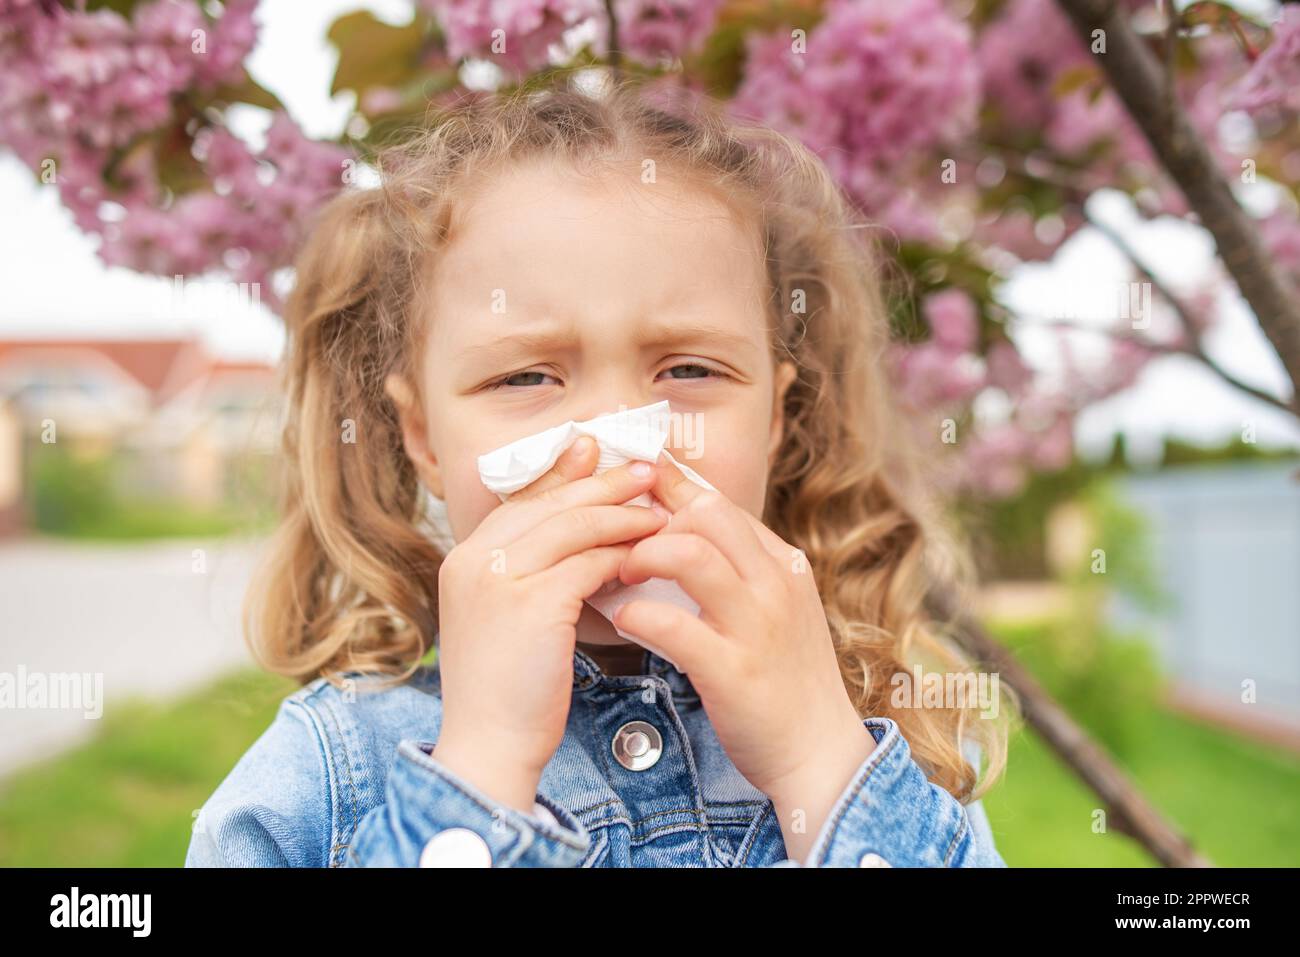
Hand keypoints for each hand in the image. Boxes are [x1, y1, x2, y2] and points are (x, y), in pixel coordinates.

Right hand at [432, 436, 667, 813]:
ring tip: (657, 511)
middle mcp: (474, 560)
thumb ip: (529, 572)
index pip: (521, 501)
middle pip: (549, 504)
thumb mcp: (506, 616)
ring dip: (622, 516)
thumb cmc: (505, 688)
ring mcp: (499, 579)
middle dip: (601, 483)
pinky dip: (621, 556)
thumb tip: (579, 534)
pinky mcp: (531, 604)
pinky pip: (589, 564)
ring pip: (573, 527)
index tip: (594, 451)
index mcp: (463, 558)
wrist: (488, 746)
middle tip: (643, 470)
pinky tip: (645, 556)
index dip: (562, 475)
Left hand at [614, 453, 876, 840]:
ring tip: (621, 575)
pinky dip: (639, 615)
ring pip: (692, 556)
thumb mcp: (775, 608)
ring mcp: (756, 627)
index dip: (670, 494)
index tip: (633, 494)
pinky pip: (674, 626)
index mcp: (783, 566)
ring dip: (643, 557)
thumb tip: (686, 524)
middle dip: (655, 520)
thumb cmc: (786, 679)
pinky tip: (624, 620)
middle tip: (623, 546)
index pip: (720, 504)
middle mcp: (774, 586)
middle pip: (708, 513)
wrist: (820, 753)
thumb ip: (740, 568)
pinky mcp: (733, 672)